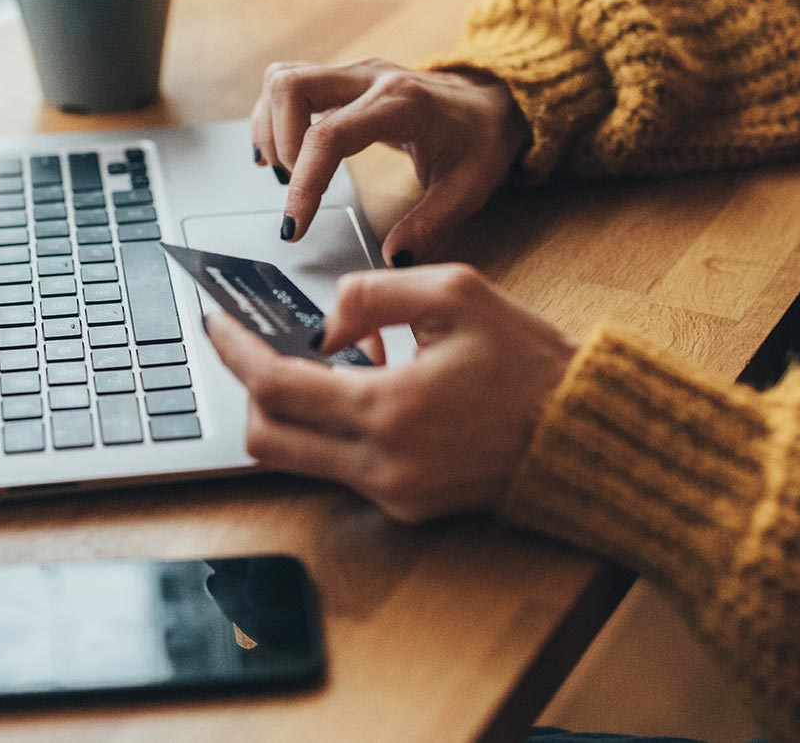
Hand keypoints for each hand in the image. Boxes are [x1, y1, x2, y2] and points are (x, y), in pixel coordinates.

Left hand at [203, 264, 577, 522]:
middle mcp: (381, 464)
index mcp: (388, 409)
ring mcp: (392, 494)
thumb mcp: (456, 293)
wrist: (584, 434)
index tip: (215, 323)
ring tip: (332, 361)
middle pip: (267, 438)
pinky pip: (340, 468)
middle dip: (250, 389)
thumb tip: (323, 324)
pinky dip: (335, 428)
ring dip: (295, 409)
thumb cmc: (529, 362)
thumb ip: (372, 293)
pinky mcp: (407, 507)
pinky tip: (371, 389)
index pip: (275, 387)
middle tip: (257, 346)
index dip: (234, 351)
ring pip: (298, 458)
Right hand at [250, 58, 526, 265]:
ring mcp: (353, 73)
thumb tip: (393, 258)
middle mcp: (370, 78)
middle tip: (293, 187)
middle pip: (291, 86)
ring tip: (287, 172)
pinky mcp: (343, 78)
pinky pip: (289, 84)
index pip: (329, 135)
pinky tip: (282, 154)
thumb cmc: (480, 142)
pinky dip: (274, 118)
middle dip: (279, 143)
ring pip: (283, 79)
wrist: (492, 102)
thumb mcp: (468, 189)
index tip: (294, 226)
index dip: (304, 183)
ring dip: (271, 128)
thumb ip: (430, 225)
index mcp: (401, 105)